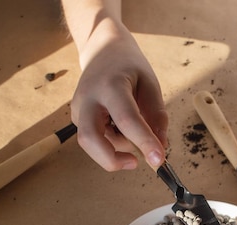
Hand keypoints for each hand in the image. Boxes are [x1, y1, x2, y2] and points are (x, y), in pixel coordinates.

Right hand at [69, 14, 167, 170]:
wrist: (102, 49)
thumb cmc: (129, 67)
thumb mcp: (150, 85)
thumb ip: (157, 116)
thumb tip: (160, 146)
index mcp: (111, 85)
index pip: (127, 119)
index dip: (144, 142)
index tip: (159, 160)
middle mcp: (88, 98)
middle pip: (90, 139)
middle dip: (111, 160)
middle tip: (135, 163)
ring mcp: (78, 108)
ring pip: (92, 143)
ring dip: (117, 148)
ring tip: (133, 131)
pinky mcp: (76, 117)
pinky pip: (95, 139)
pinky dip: (112, 142)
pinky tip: (120, 127)